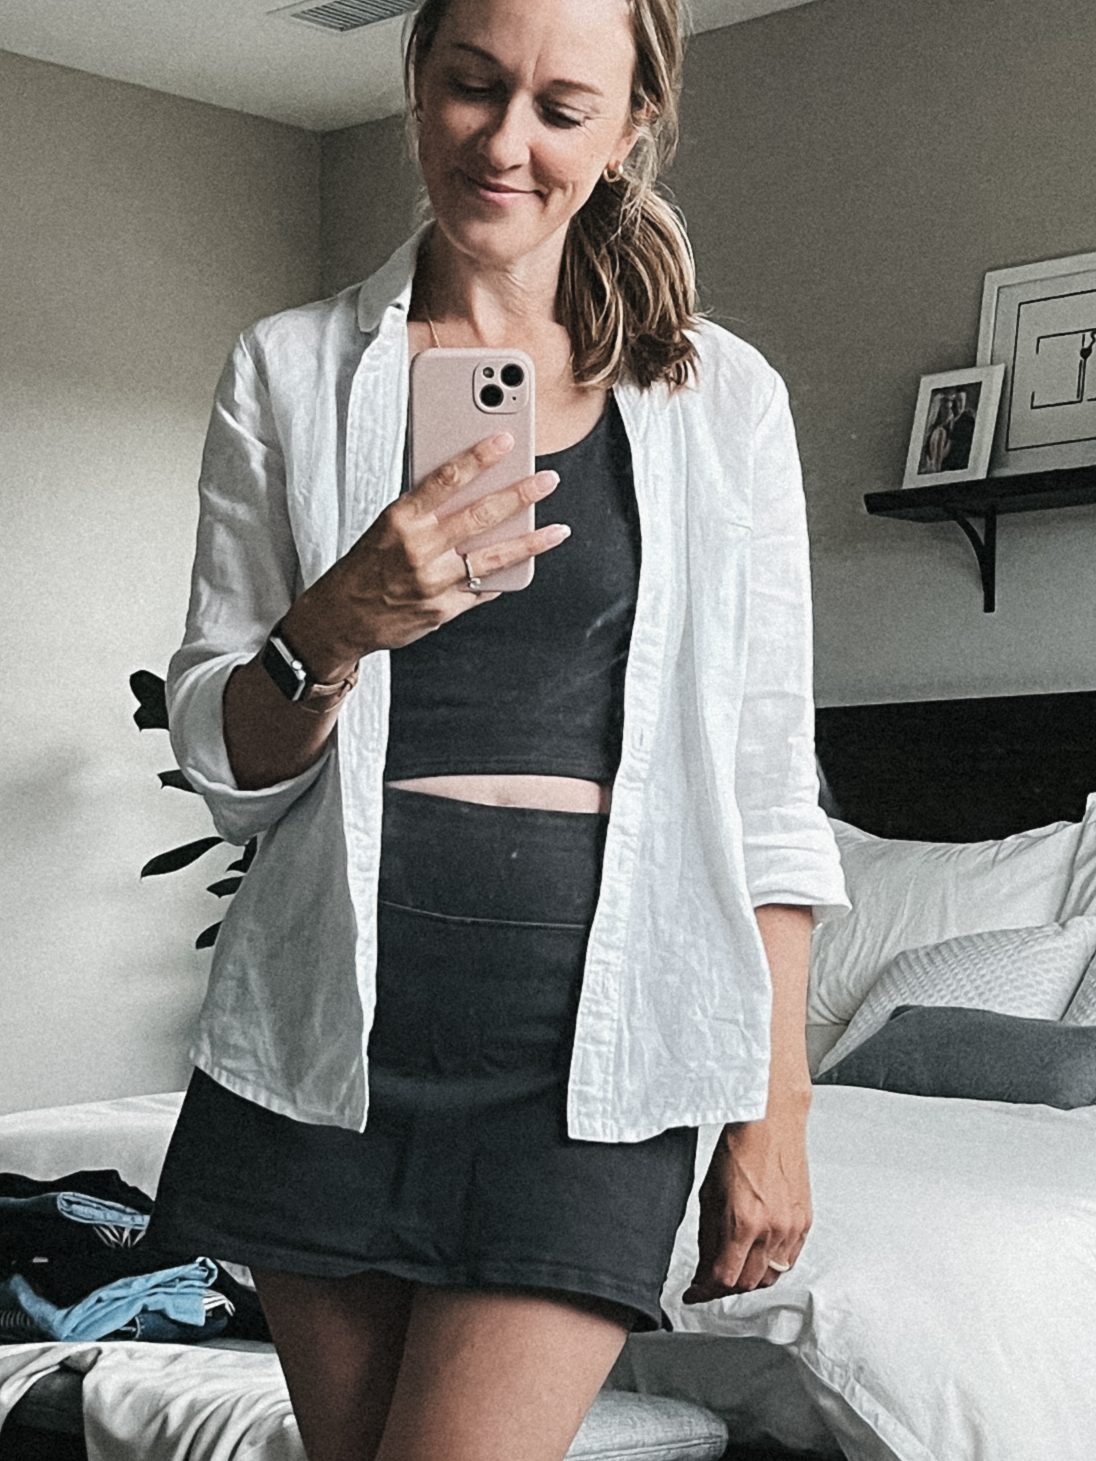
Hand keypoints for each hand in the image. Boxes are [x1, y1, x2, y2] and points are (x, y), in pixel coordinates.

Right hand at [283, 432, 567, 674]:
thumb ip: (425, 509)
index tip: (506, 440)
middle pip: (480, 515)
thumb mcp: (385, 526)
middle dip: (520, 495)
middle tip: (547, 480)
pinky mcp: (444, 609)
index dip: (479, 457)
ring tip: (557, 530)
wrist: (342, 618)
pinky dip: (502, 575)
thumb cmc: (364, 566)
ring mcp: (434, 582)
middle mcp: (419, 549)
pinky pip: (483, 588)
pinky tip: (523, 562)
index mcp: (400, 519)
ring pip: (493, 557)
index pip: (446, 479)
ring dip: (531, 542)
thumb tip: (470, 487)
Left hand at [681, 1105, 811, 1302]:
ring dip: (750, 1279)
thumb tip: (704, 1267)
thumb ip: (708, 1236)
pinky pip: (789, 1260)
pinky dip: (772, 1265)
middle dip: (724, 1286)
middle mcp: (770, 1230)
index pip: (722, 1278)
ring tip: (734, 1268)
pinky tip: (759, 1255)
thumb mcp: (709, 1194)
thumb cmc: (738, 1149)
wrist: (771, 1123)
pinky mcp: (804, 1222)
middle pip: (747, 1283)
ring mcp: (791, 1228)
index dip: (704, 1291)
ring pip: (770, 1277)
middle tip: (710, 1280)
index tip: (694, 1293)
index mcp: (742, 1223)